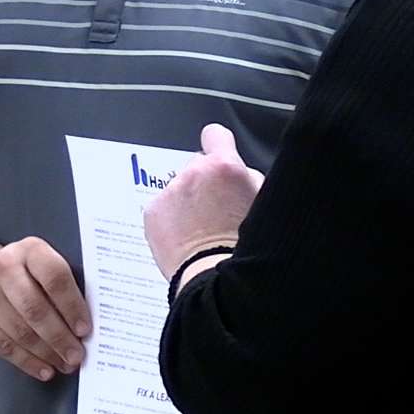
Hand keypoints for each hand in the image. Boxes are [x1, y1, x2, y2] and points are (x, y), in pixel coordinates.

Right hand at [0, 236, 90, 381]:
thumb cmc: (27, 276)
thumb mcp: (44, 267)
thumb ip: (66, 287)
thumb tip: (92, 325)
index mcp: (29, 250)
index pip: (54, 277)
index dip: (72, 306)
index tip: (85, 329)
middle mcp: (2, 267)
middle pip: (35, 308)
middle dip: (59, 337)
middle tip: (77, 355)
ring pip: (20, 331)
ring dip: (46, 353)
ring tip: (65, 365)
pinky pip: (4, 346)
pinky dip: (27, 362)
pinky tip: (45, 369)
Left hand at [144, 124, 264, 276]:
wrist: (214, 278)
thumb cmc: (241, 248)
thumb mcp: (261, 204)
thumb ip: (248, 179)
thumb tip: (239, 174)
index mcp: (225, 167)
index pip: (215, 135)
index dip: (218, 144)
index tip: (218, 153)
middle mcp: (194, 173)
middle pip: (198, 166)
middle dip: (205, 183)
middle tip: (216, 210)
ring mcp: (169, 192)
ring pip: (179, 188)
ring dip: (188, 202)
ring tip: (201, 230)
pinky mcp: (152, 211)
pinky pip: (162, 206)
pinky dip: (171, 218)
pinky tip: (185, 237)